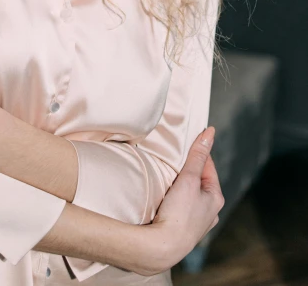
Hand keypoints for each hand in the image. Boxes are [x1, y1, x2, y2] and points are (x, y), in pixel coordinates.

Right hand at [139, 126, 223, 273]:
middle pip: (200, 180)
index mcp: (216, 198)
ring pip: (191, 195)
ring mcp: (198, 222)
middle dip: (188, 169)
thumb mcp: (189, 178)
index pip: (208, 165)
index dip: (197, 151)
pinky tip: (166, 197)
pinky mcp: (184, 229)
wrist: (163, 247)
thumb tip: (210, 132)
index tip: (186, 140)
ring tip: (168, 176)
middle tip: (173, 158)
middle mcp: (211, 211)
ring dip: (181, 185)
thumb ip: (197, 155)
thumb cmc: (179, 213)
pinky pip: (182, 207)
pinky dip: (176, 198)